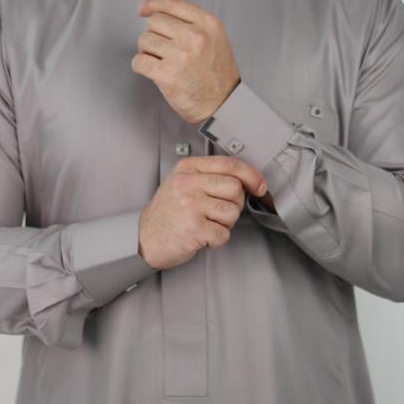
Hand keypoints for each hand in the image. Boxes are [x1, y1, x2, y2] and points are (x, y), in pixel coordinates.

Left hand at [132, 0, 239, 123]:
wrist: (222, 104)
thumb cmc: (219, 75)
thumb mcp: (216, 38)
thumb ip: (194, 23)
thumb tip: (163, 13)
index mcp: (207, 24)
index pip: (172, 3)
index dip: (153, 4)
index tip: (144, 9)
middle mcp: (194, 37)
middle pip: (155, 21)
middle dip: (154, 34)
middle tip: (161, 47)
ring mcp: (180, 55)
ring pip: (144, 40)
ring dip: (147, 51)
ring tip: (160, 60)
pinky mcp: (167, 74)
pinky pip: (139, 61)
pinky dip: (140, 66)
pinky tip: (152, 70)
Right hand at [138, 155, 266, 270]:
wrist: (144, 238)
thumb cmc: (167, 212)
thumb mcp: (182, 182)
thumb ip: (209, 176)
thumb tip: (246, 178)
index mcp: (188, 168)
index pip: (230, 164)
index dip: (251, 175)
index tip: (259, 185)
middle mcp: (188, 184)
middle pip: (235, 188)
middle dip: (235, 204)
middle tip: (218, 212)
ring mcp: (191, 205)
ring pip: (232, 212)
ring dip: (225, 223)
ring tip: (206, 223)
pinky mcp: (194, 228)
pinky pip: (224, 233)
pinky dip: (217, 239)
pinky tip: (202, 235)